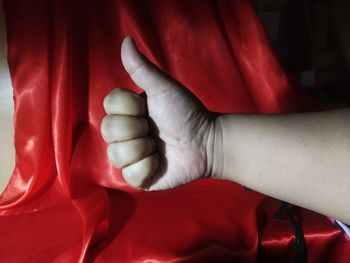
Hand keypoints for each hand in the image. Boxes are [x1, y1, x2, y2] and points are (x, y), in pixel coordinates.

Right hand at [101, 37, 220, 189]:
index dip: (131, 107)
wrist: (206, 142)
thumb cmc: (185, 113)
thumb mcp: (163, 88)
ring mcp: (129, 157)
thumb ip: (142, 68)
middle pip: (109, 131)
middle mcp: (123, 134)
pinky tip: (160, 162)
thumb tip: (126, 40)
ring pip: (116, 155)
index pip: (109, 106)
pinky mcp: (138, 177)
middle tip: (156, 129)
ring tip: (160, 147)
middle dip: (139, 129)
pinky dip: (148, 168)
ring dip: (144, 149)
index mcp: (126, 112)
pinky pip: (129, 175)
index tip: (149, 108)